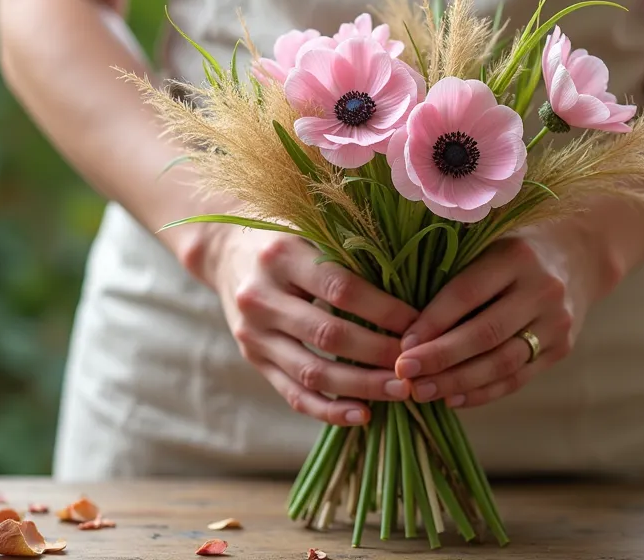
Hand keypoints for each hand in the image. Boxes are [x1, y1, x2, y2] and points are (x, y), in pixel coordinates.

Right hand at [207, 228, 418, 425]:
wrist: (224, 250)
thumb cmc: (286, 234)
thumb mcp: (310, 227)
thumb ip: (350, 251)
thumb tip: (413, 284)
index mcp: (281, 256)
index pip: (341, 290)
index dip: (384, 311)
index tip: (418, 324)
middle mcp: (261, 298)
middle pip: (329, 335)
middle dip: (379, 354)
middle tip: (417, 364)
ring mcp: (253, 334)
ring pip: (313, 372)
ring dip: (362, 386)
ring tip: (401, 391)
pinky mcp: (254, 359)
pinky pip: (293, 393)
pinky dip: (329, 410)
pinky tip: (363, 416)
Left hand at [393, 227, 615, 408]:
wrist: (579, 255)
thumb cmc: (512, 249)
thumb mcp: (488, 242)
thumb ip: (453, 271)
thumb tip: (403, 320)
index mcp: (516, 256)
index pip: (467, 293)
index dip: (432, 321)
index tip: (402, 344)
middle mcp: (542, 289)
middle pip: (485, 333)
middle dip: (440, 358)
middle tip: (404, 373)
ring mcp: (556, 322)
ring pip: (502, 363)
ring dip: (457, 381)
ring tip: (421, 391)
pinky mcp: (562, 348)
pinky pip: (517, 378)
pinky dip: (482, 392)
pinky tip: (451, 398)